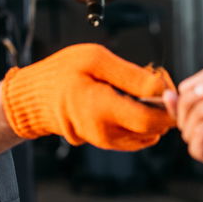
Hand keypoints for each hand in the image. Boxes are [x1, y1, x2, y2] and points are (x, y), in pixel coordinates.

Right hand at [1, 43, 174, 150]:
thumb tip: (161, 87)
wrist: (35, 97)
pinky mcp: (106, 142)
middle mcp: (105, 133)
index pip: (151, 120)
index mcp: (101, 109)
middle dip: (162, 106)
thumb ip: (130, 74)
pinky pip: (136, 135)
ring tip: (140, 87)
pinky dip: (141, 119)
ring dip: (153, 112)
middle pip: (154, 129)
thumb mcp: (95, 59)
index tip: (165, 83)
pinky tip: (131, 99)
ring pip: (148, 133)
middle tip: (155, 79)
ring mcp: (106, 141)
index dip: (166, 104)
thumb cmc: (61, 74)